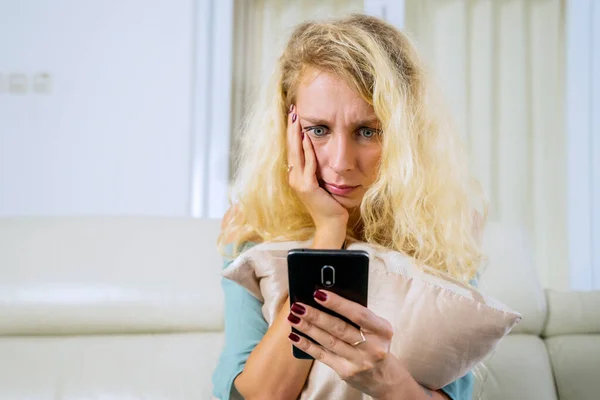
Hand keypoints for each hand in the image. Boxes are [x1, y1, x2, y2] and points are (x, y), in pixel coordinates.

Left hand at [286, 289, 409, 398]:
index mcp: (382, 330)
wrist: (384, 377)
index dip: (338, 303)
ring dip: (308, 328)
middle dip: (316, 316)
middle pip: (339, 328)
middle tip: (298, 305)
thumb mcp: (376, 328)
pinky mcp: (345, 372)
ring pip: (329, 341)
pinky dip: (307, 345)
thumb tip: (325, 298)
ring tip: (293, 317)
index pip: (358, 314)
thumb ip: (358, 315)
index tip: (319, 293)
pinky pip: (322, 356)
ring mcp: (358, 361)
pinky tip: (294, 336)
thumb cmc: (376, 343)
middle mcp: (373, 347)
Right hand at [287, 105, 348, 231]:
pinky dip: (307, 149)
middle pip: (291, 147)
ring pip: (296, 153)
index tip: (293, 116)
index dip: (292, 133)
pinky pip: (308, 164)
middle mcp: (293, 177)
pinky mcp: (307, 187)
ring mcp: (298, 182)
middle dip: (291, 128)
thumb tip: (318, 152)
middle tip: (292, 110)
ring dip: (296, 134)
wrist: (331, 223)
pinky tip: (307, 137)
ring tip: (296, 118)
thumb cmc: (330, 204)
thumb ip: (316, 169)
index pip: (292, 149)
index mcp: (295, 176)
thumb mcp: (321, 183)